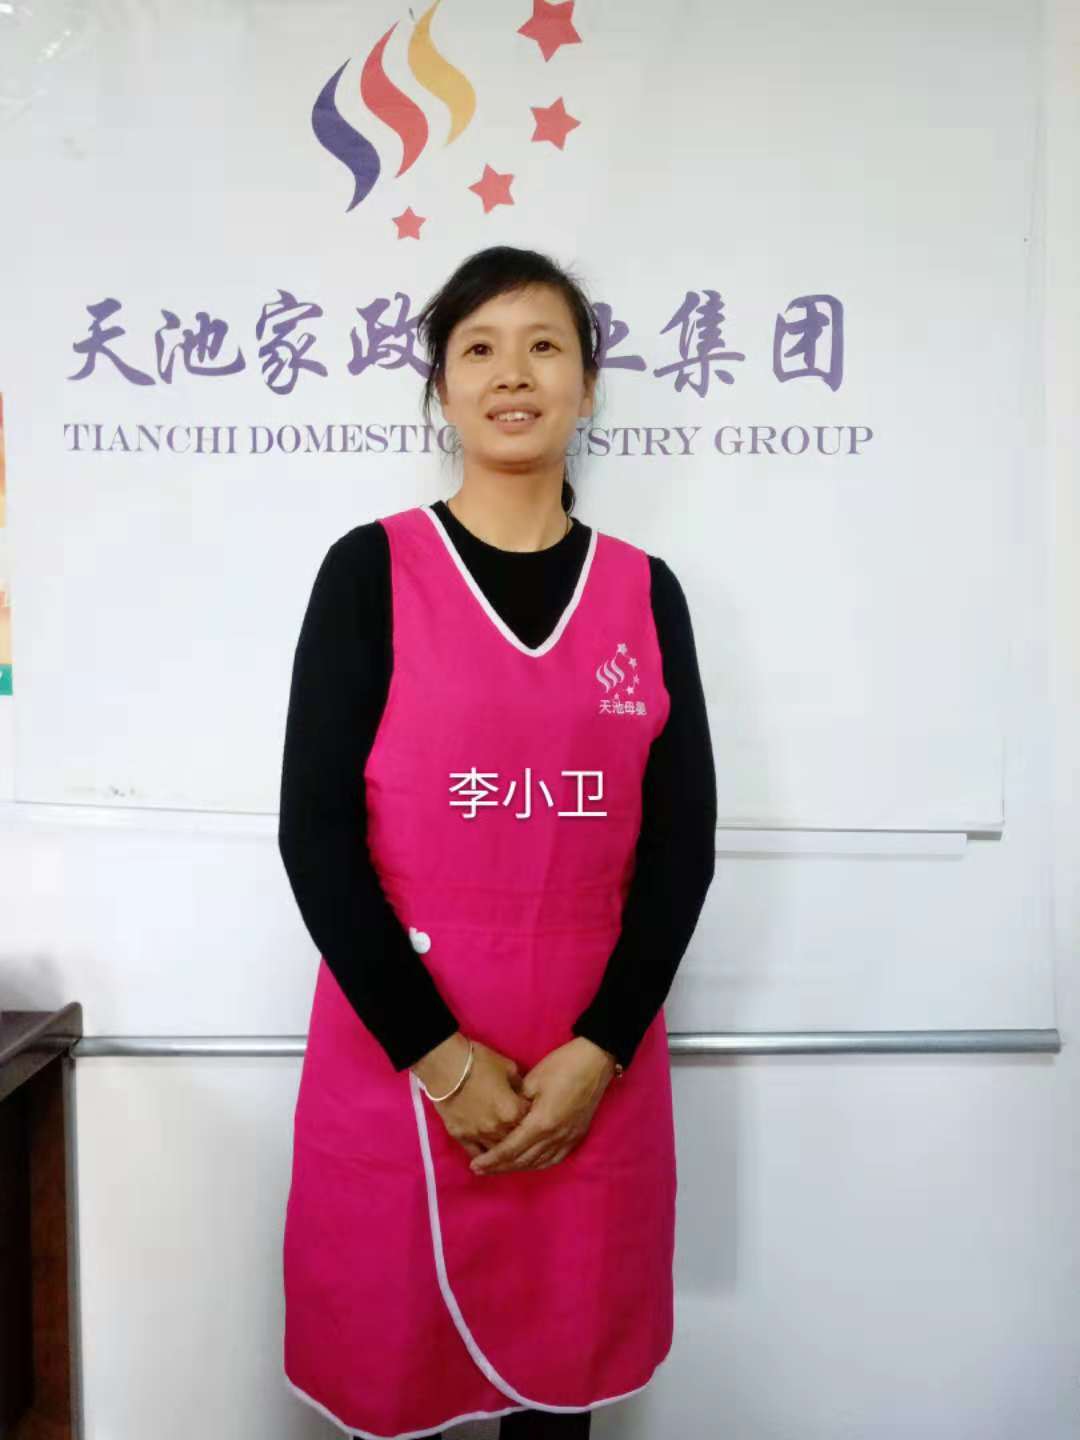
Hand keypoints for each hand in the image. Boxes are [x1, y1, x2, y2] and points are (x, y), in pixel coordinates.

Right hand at [418, 1036, 533, 1159]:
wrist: (446, 1064)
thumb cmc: (480, 1062)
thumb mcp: (509, 1068)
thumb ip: (519, 1086)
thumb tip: (522, 1094)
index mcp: (513, 1112)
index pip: (530, 1122)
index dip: (531, 1117)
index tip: (530, 1113)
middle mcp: (498, 1129)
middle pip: (515, 1140)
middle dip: (518, 1134)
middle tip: (518, 1129)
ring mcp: (478, 1135)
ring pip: (496, 1151)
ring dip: (502, 1148)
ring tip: (505, 1146)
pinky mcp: (460, 1137)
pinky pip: (475, 1153)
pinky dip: (483, 1156)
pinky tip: (486, 1158)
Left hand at [468, 1037, 617, 1174]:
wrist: (595, 1061)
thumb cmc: (561, 1065)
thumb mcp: (532, 1080)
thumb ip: (517, 1105)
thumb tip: (505, 1118)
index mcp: (541, 1123)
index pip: (511, 1149)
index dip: (492, 1159)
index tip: (475, 1165)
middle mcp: (555, 1137)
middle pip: (523, 1160)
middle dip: (500, 1167)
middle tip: (480, 1170)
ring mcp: (568, 1138)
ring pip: (539, 1163)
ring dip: (518, 1167)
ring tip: (500, 1168)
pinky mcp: (577, 1136)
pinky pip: (555, 1159)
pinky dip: (538, 1164)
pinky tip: (529, 1163)